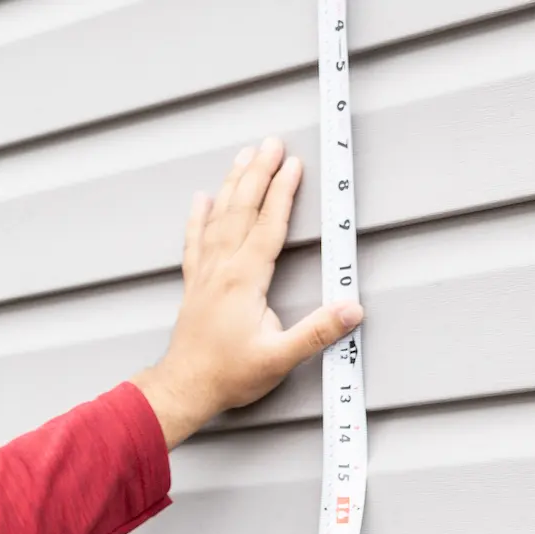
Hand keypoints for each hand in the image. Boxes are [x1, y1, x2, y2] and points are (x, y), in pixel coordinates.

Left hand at [131, 136, 364, 447]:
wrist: (182, 389)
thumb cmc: (227, 376)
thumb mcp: (279, 359)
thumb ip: (317, 332)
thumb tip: (352, 309)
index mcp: (244, 280)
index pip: (268, 225)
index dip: (283, 192)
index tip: (294, 164)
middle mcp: (221, 270)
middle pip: (242, 210)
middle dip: (258, 173)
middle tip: (271, 142)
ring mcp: (205, 275)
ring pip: (218, 218)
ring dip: (233, 185)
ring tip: (244, 156)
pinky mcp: (194, 286)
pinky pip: (195, 242)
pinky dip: (198, 218)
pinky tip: (200, 198)